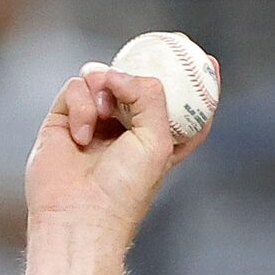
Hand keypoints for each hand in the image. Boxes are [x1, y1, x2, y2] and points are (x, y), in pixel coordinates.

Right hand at [20, 68, 208, 274]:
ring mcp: (96, 121)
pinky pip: (76, 88)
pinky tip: (81, 135)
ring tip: (105, 110)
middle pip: (139, 84)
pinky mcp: (65, 118)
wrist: (78, 213)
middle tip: (142, 64)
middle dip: (140, 74)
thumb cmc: (124, 189)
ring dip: (106, 86)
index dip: (195, 85)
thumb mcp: (157, 142)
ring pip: (104, 79)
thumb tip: (126, 74)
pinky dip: (81, 104)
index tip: (208, 61)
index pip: (181, 107)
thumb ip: (151, 99)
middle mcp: (128, 129)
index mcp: (159, 141)